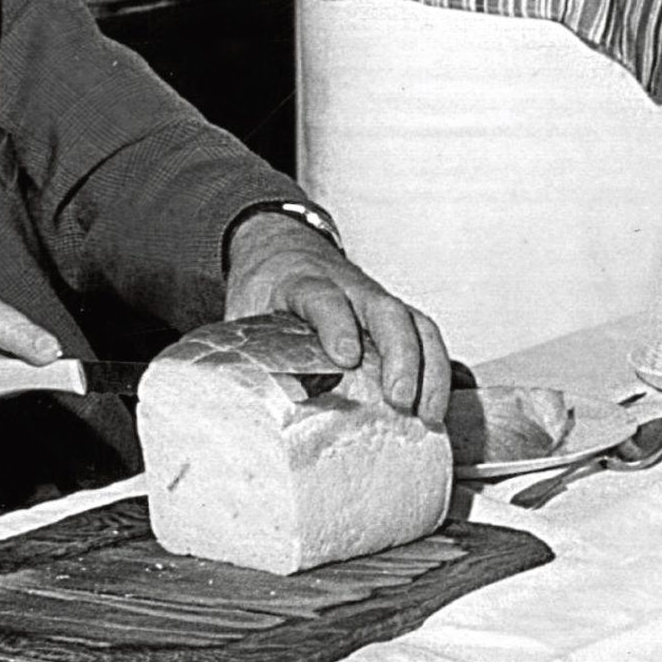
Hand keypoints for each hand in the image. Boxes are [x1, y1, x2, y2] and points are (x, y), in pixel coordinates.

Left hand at [227, 216, 452, 421]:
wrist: (281, 248)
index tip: (346, 357)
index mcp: (301, 283)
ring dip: (429, 367)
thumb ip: (238, 353)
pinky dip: (437, 370)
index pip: (322, 297)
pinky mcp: (392, 318)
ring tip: (429, 413)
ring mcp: (375, 301)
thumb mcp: (240, 313)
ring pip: (414, 323)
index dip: (336, 324)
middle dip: (400, 355)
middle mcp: (348, 288)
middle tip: (400, 399)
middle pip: (384, 310)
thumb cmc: (263, 288)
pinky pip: (424, 336)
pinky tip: (434, 406)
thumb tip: (224, 409)